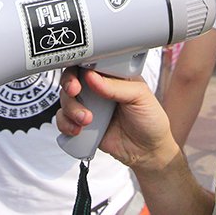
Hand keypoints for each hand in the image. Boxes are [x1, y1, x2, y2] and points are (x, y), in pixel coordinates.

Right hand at [57, 68, 179, 172]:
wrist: (149, 152)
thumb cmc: (150, 119)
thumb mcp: (139, 96)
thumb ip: (116, 86)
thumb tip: (91, 76)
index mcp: (113, 76)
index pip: (91, 63)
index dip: (79, 66)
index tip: (80, 76)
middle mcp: (99, 89)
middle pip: (72, 79)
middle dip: (69, 85)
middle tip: (75, 92)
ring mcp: (90, 107)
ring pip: (66, 100)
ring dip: (70, 109)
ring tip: (86, 120)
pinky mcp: (83, 125)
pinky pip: (64, 121)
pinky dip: (65, 124)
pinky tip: (78, 129)